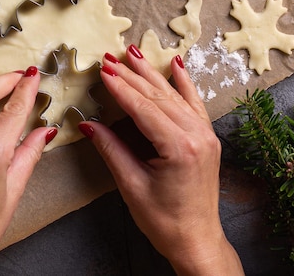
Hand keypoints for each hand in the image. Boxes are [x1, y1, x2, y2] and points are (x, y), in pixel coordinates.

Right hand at [79, 46, 243, 275]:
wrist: (197, 241)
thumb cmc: (163, 221)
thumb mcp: (131, 185)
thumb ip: (110, 148)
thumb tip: (87, 123)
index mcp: (179, 148)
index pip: (143, 108)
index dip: (120, 87)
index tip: (102, 69)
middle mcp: (196, 135)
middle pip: (157, 96)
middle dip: (131, 75)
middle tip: (109, 57)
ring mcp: (205, 134)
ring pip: (173, 95)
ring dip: (151, 73)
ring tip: (133, 52)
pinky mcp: (207, 137)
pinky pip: (194, 102)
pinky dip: (184, 82)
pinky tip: (176, 63)